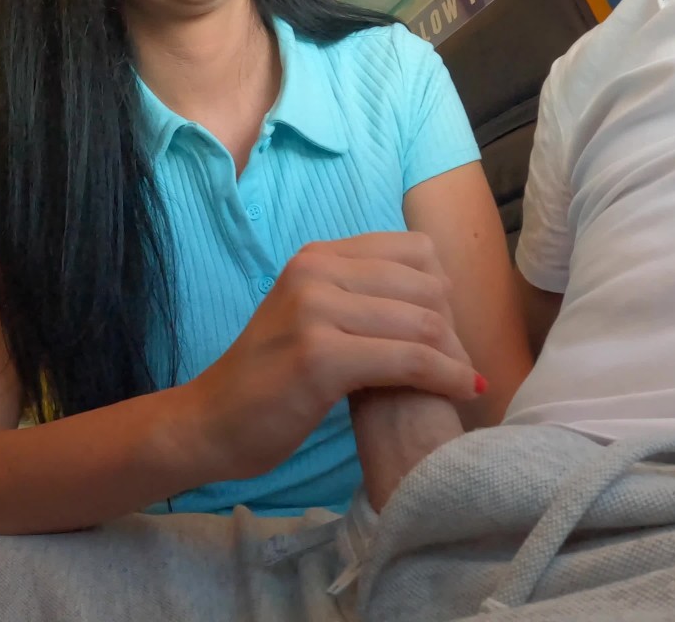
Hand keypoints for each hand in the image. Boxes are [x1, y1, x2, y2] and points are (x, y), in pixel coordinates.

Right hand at [186, 233, 480, 480]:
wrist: (211, 423)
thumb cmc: (270, 381)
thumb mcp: (312, 318)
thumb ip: (361, 297)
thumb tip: (440, 294)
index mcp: (317, 256)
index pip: (415, 251)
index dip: (442, 293)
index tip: (444, 334)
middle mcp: (314, 272)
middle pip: (425, 287)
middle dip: (453, 330)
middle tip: (458, 366)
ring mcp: (314, 311)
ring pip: (423, 323)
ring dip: (455, 357)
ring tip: (462, 381)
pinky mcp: (320, 356)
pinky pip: (410, 360)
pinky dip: (446, 377)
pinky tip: (463, 392)